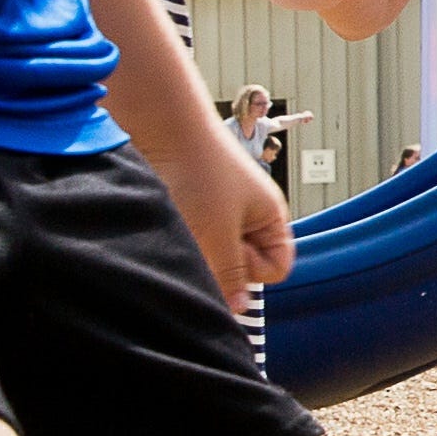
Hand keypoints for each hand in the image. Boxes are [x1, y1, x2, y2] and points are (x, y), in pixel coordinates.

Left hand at [160, 134, 296, 311]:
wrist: (160, 126)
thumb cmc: (198, 173)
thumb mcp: (217, 234)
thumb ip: (230, 276)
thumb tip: (239, 309)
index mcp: (270, 217)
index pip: (276, 269)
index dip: (252, 272)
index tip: (231, 253)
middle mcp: (248, 216)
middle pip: (242, 264)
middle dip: (221, 261)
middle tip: (203, 238)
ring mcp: (218, 212)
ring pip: (213, 252)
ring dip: (197, 248)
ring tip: (181, 224)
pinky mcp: (190, 208)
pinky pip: (192, 238)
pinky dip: (181, 236)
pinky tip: (170, 219)